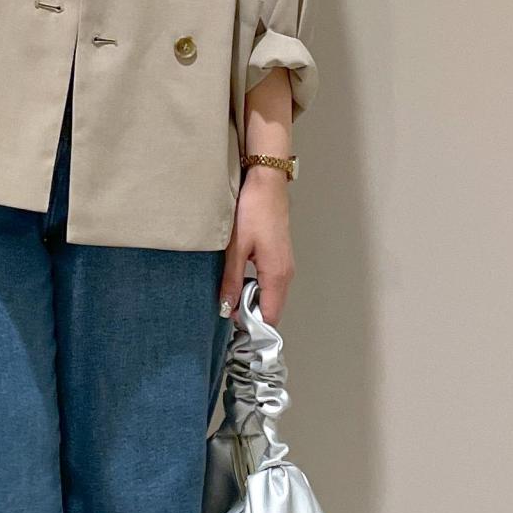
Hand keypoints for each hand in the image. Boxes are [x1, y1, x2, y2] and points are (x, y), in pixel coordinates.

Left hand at [220, 167, 294, 324]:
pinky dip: (258, 289)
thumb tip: (227, 308)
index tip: (233, 330)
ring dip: (254, 302)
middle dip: (252, 317)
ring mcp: (285, 264)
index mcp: (277, 275)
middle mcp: (286, 273)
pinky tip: (240, 283)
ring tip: (231, 301)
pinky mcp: (280, 256)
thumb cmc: (253, 210)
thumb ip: (231, 280)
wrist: (266, 182)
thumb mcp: (235, 248)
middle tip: (226, 315)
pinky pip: (271, 283)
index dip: (253, 327)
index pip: (270, 316)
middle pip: (272, 308)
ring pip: (272, 296)